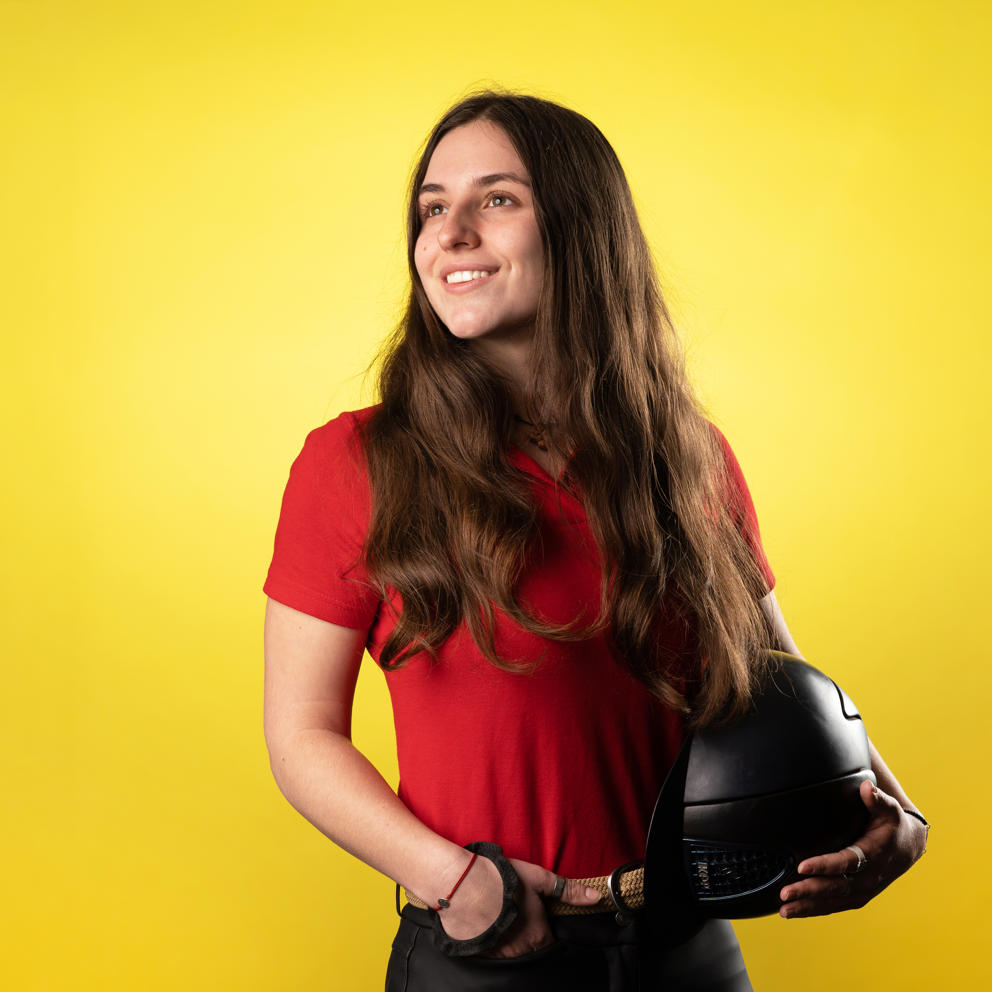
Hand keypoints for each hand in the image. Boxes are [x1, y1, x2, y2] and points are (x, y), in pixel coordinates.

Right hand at [484, 859, 602, 958]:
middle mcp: (523, 950)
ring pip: (514, 953)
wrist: (466, 888)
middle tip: (523, 920)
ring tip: (507, 922)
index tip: (542, 921)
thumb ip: (568, 891)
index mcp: (539, 935)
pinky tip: (491, 927)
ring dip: (513, 941)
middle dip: (531, 939)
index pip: (551, 943)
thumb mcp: (540, 879)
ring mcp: (502, 954)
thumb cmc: (505, 882)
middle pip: (533, 950)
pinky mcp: (483, 953)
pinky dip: (496, 943)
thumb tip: (596, 897)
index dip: (548, 932)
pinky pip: (495, 953)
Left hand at [779, 780, 927, 917]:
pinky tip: (794, 911)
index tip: (801, 866)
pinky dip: (815, 910)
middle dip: (809, 891)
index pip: (847, 862)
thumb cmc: (892, 823)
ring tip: (783, 910)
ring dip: (808, 907)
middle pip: (836, 887)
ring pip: (834, 902)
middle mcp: (870, 878)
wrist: (908, 846)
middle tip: (784, 893)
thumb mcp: (889, 809)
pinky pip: (835, 906)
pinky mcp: (858, 896)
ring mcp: (864, 890)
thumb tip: (866, 788)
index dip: (825, 865)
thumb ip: (877, 799)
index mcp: (875, 855)